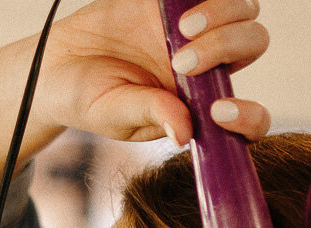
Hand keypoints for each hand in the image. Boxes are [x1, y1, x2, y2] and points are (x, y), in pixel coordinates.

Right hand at [37, 0, 271, 144]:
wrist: (57, 62)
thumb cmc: (89, 99)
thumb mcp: (117, 115)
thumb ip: (153, 114)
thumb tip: (187, 132)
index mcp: (199, 104)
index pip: (248, 116)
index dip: (249, 116)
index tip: (219, 112)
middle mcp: (207, 64)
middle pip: (252, 42)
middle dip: (226, 47)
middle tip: (181, 62)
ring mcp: (195, 28)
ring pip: (243, 10)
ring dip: (222, 15)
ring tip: (180, 28)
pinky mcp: (175, 0)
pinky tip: (168, 7)